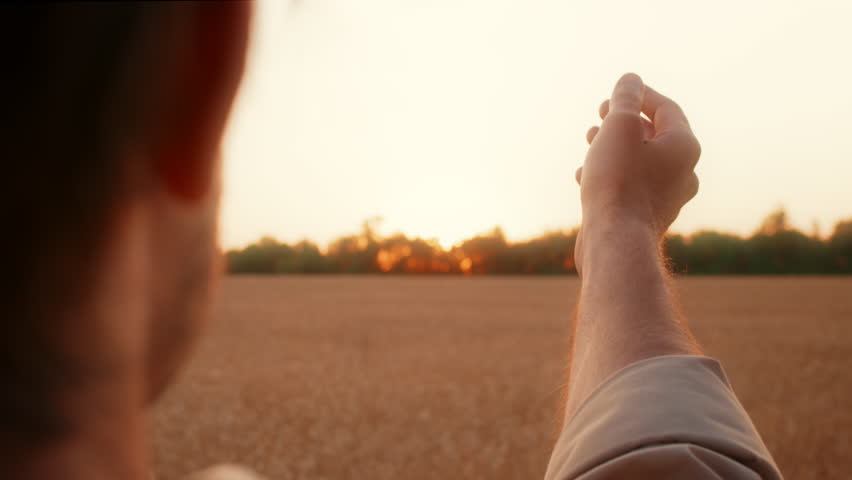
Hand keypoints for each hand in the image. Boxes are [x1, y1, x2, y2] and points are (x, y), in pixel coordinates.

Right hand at [574, 73, 700, 272]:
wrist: (614, 241)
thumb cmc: (618, 181)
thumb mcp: (618, 127)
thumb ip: (625, 99)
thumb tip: (630, 80)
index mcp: (684, 147)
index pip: (666, 109)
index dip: (640, 95)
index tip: (616, 92)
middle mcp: (683, 173)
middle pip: (654, 136)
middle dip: (624, 121)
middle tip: (601, 114)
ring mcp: (666, 199)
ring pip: (640, 162)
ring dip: (614, 147)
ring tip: (590, 139)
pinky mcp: (646, 218)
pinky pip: (630, 187)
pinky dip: (610, 174)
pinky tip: (584, 175)